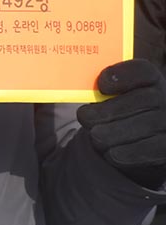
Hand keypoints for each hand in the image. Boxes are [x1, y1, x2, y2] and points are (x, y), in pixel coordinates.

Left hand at [77, 59, 165, 187]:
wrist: (141, 142)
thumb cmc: (120, 112)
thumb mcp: (114, 94)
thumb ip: (100, 87)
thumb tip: (69, 83)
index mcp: (151, 80)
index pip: (142, 70)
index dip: (120, 76)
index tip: (101, 85)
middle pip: (137, 101)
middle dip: (103, 112)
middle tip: (84, 117)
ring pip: (134, 128)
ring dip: (106, 134)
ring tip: (97, 135)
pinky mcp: (164, 151)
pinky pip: (136, 152)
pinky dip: (117, 153)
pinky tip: (109, 150)